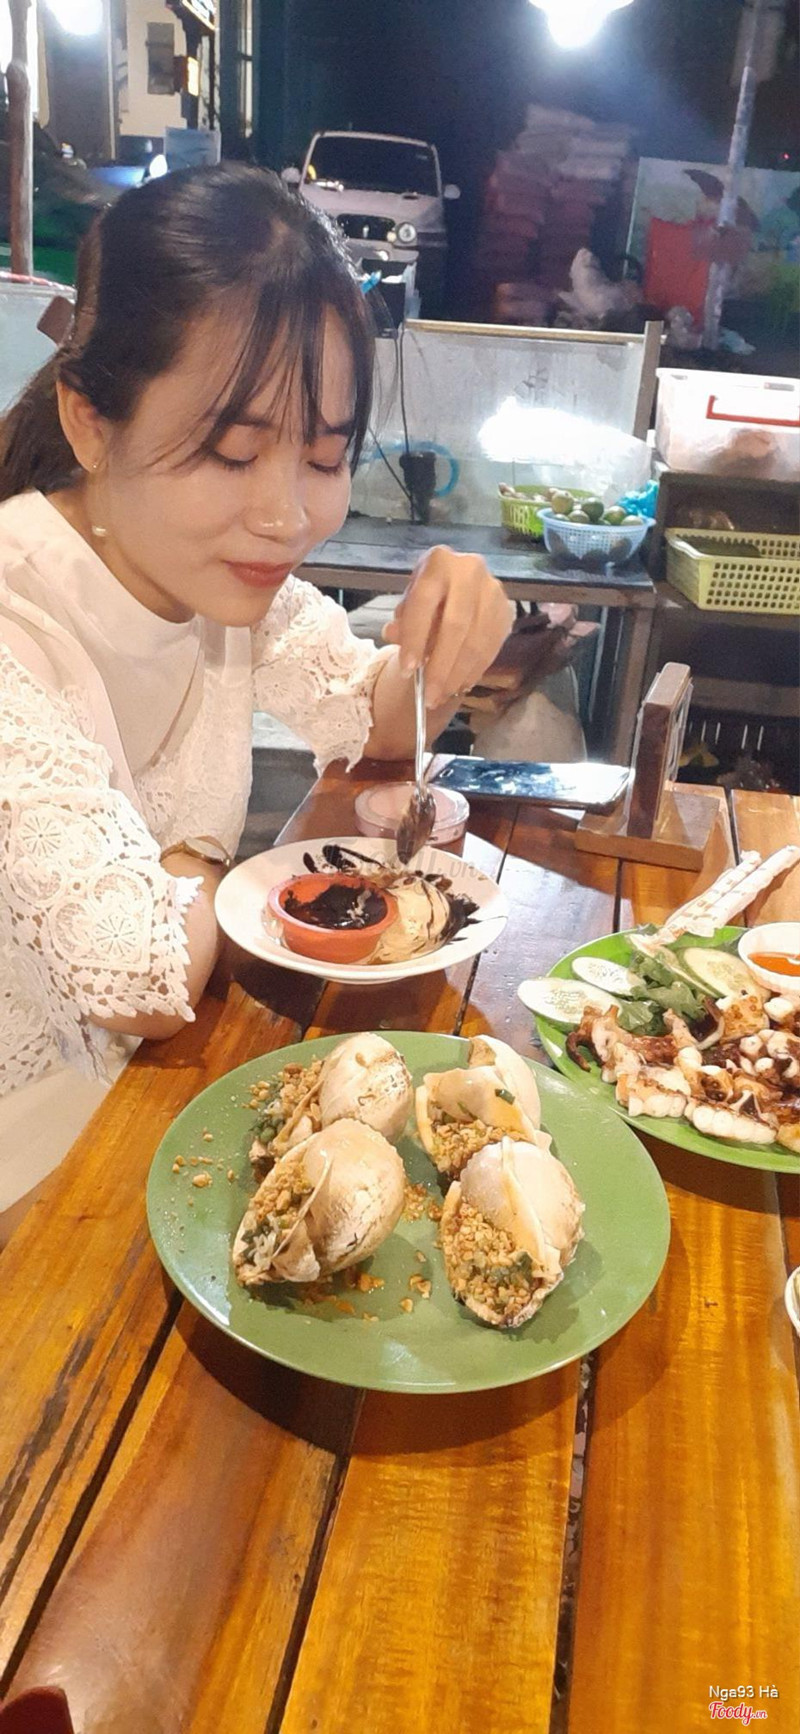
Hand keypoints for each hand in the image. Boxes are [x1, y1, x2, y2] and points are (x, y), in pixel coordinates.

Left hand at [381, 546, 513, 711]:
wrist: (459, 582)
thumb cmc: (429, 595)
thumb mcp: (410, 602)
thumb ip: (402, 620)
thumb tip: (392, 634)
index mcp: (439, 562)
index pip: (424, 603)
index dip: (415, 639)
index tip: (407, 670)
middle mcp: (470, 571)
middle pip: (456, 626)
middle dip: (441, 666)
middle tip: (429, 695)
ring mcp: (493, 591)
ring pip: (477, 641)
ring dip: (458, 675)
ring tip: (442, 696)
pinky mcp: (506, 611)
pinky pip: (491, 648)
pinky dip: (474, 671)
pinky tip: (460, 685)